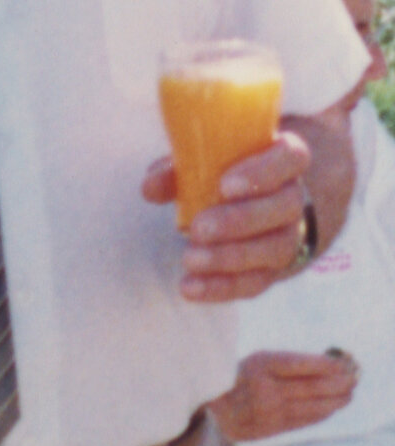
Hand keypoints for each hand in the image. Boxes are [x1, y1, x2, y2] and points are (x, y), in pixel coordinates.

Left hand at [143, 130, 311, 301]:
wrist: (254, 203)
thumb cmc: (224, 171)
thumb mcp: (202, 162)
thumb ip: (178, 170)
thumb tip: (150, 187)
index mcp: (284, 159)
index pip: (290, 158)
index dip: (261, 173)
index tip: (225, 186)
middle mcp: (294, 197)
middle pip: (283, 208)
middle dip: (240, 220)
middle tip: (199, 228)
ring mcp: (289, 235)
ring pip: (274, 249)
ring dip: (230, 257)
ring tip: (190, 259)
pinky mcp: (273, 269)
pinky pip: (255, 282)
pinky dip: (222, 287)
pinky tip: (190, 287)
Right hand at [208, 348, 357, 445]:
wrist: (207, 413)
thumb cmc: (233, 381)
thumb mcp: (252, 362)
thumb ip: (283, 363)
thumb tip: (327, 365)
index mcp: (259, 365)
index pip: (300, 364)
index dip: (325, 364)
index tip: (340, 363)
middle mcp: (266, 388)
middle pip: (313, 386)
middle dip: (338, 383)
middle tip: (353, 378)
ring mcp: (270, 411)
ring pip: (314, 406)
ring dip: (337, 400)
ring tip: (349, 394)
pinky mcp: (273, 428)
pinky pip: (306, 420)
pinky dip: (323, 413)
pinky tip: (332, 408)